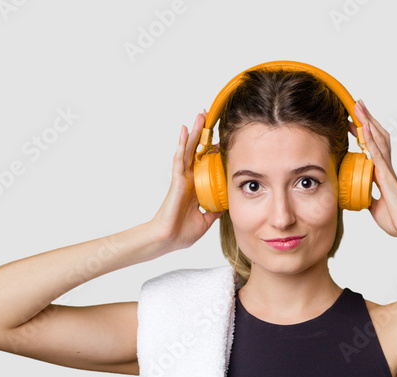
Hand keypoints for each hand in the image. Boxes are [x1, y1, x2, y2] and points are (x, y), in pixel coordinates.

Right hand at [149, 110, 222, 251]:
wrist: (167, 240)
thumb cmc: (181, 233)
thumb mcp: (206, 219)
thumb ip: (216, 209)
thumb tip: (228, 203)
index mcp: (196, 188)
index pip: (205, 165)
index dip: (212, 152)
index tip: (222, 141)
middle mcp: (189, 180)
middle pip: (197, 153)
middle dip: (203, 136)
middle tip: (209, 119)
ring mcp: (182, 179)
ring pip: (188, 151)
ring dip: (194, 133)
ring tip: (198, 116)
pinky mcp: (176, 180)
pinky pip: (179, 159)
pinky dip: (182, 144)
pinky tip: (184, 130)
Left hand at [350, 100, 396, 237]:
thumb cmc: (394, 218)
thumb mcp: (373, 205)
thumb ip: (367, 195)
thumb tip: (359, 194)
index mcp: (382, 172)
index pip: (372, 146)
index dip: (363, 133)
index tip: (354, 122)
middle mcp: (385, 166)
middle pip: (376, 135)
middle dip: (366, 118)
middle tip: (357, 103)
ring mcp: (386, 168)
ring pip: (377, 138)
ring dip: (367, 121)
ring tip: (358, 106)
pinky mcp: (386, 175)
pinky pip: (376, 153)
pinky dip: (369, 138)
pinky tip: (362, 127)